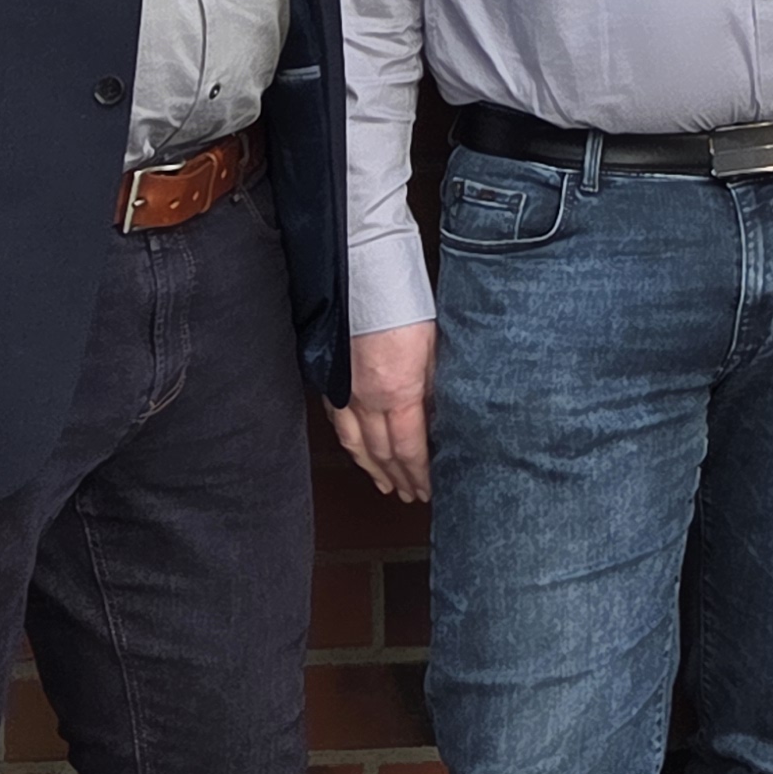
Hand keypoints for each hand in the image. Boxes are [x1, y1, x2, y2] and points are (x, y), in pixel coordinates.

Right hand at [328, 323, 432, 501]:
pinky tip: (359, 455)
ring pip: (358, 445)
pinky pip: (340, 426)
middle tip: (412, 494)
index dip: (419, 473)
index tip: (428, 488)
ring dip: (374, 470)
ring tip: (388, 486)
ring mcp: (345, 394)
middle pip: (383, 453)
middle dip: (400, 477)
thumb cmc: (402, 306)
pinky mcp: (332, 384)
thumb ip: (436, 388)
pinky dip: (351, 447)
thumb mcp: (435, 349)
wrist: (364, 279)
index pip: (410, 448)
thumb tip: (440, 418)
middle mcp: (367, 400)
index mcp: (398, 392)